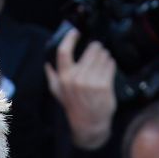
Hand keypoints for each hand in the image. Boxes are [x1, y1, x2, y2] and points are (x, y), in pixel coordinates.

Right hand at [46, 29, 118, 150]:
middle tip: (97, 50)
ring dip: (105, 56)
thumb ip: (52, 77)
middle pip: (90, 50)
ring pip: (103, 56)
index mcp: (64, 78)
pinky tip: (108, 68)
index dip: (70, 38)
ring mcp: (91, 82)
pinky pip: (110, 65)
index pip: (64, 52)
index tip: (75, 32)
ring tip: (103, 61)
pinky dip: (111, 64)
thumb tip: (47, 64)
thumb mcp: (59, 93)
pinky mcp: (104, 86)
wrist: (89, 125)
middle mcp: (76, 79)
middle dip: (96, 48)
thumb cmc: (74, 107)